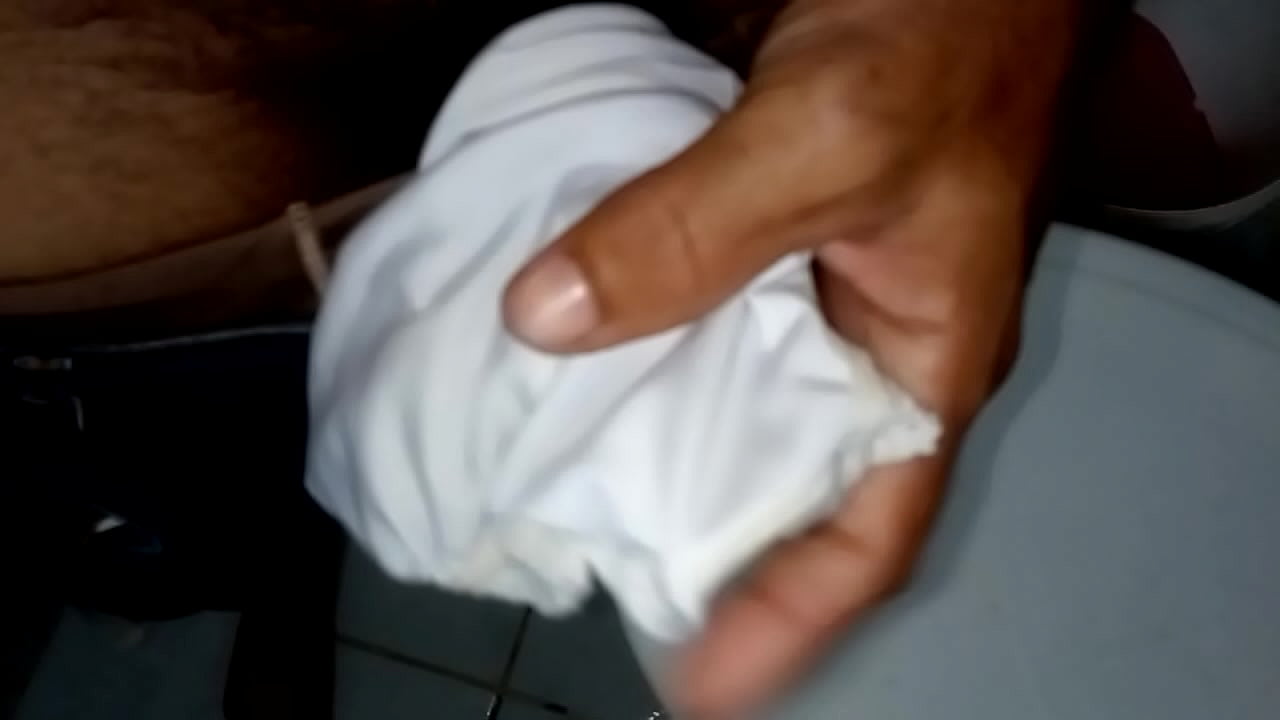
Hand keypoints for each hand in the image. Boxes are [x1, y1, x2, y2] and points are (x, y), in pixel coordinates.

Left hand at [504, 0, 1079, 714]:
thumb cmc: (952, 33)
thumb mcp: (824, 139)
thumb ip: (692, 230)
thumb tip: (548, 318)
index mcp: (922, 359)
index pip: (864, 535)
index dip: (784, 621)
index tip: (699, 685)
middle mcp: (866, 343)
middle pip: (787, 489)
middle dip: (710, 556)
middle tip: (612, 599)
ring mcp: (812, 290)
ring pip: (731, 404)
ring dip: (659, 452)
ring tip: (571, 504)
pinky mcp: (766, 236)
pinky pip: (695, 316)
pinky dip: (636, 348)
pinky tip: (571, 361)